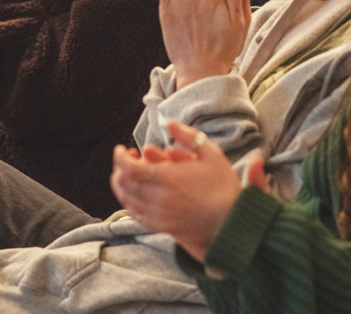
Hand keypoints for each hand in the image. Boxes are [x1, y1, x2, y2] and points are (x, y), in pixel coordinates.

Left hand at [110, 121, 267, 259]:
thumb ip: (188, 136)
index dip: (120, 158)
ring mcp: (158, 214)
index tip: (122, 149)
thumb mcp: (212, 154)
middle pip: (124, 184)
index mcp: (169, 178)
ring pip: (127, 200)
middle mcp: (159, 198)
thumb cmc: (224, 186)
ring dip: (121, 186)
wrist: (231, 222)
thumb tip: (170, 124)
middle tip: (125, 160)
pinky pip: (136, 215)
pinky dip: (129, 203)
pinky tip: (135, 195)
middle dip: (119, 170)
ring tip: (127, 176)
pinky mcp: (161, 227)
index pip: (130, 169)